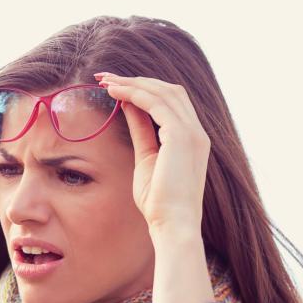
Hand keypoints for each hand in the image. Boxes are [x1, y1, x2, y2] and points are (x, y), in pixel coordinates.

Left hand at [95, 72, 210, 233]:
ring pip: (162, 92)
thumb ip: (142, 132)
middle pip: (169, 90)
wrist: (173, 224)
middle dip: (137, 80)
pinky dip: (134, 94)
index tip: (117, 88)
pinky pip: (156, 103)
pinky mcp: (181, 136)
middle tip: (106, 78)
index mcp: (191, 139)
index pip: (171, 102)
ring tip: (106, 81)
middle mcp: (196, 132)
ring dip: (132, 83)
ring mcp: (192, 132)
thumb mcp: (147, 159)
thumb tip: (128, 108)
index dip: (144, 90)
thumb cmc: (159, 203)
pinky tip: (115, 93)